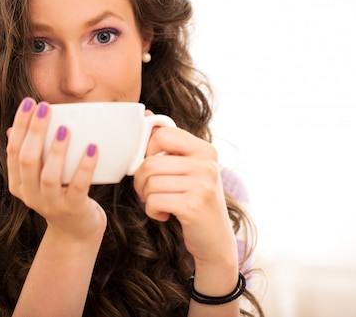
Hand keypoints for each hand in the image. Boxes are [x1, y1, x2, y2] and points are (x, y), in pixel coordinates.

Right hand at [6, 98, 106, 242]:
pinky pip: (78, 186)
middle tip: (44, 106)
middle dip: (34, 131)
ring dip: (56, 150)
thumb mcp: (38, 178)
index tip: (29, 102)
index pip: (13, 150)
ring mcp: (51, 204)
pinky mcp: (72, 209)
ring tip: (64, 128)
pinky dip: (85, 167)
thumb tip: (13, 129)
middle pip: (27, 160)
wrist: (75, 233)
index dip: (20, 125)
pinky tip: (92, 148)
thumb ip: (28, 156)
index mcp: (18, 184)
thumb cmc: (59, 196)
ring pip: (49, 175)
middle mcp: (30, 195)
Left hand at [132, 127, 237, 267]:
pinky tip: (164, 214)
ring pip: (150, 182)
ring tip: (159, 203)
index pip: (162, 135)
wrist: (215, 240)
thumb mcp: (188, 169)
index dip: (148, 151)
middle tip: (148, 191)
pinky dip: (151, 210)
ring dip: (146, 197)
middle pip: (151, 162)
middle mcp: (207, 164)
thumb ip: (170, 144)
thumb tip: (147, 114)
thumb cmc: (195, 201)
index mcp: (205, 149)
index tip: (153, 166)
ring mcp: (202, 185)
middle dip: (140, 180)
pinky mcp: (193, 206)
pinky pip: (154, 201)